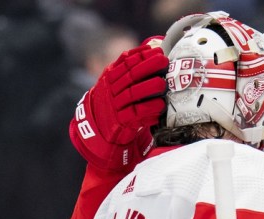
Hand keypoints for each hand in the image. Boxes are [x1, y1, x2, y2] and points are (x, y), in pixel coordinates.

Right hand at [70, 39, 167, 171]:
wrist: (99, 125)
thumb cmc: (116, 99)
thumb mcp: (116, 81)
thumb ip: (129, 67)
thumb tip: (151, 48)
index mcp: (111, 76)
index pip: (126, 62)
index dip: (142, 55)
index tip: (158, 51)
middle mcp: (112, 89)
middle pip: (130, 75)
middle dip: (148, 66)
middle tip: (164, 61)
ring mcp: (116, 105)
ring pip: (132, 94)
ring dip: (149, 87)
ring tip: (163, 83)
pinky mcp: (122, 121)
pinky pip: (136, 114)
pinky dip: (149, 109)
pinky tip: (160, 105)